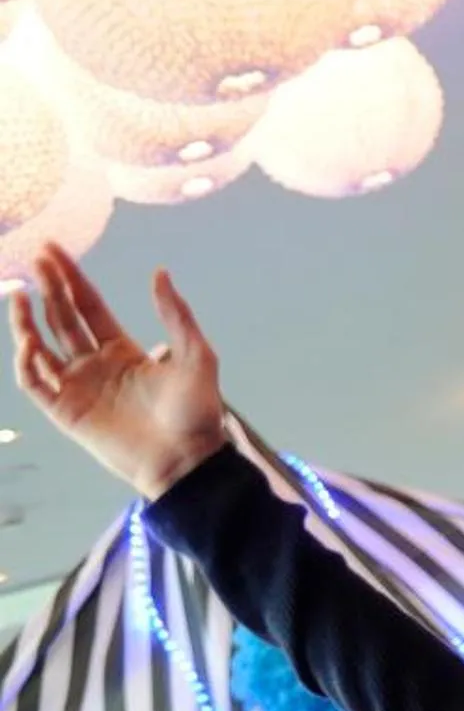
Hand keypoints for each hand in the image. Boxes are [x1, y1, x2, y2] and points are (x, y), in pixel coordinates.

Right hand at [10, 245, 228, 499]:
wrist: (187, 460)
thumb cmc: (197, 413)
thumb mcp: (197, 356)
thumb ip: (177, 315)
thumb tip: (159, 272)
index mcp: (123, 350)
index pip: (88, 306)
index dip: (70, 278)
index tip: (52, 250)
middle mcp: (96, 365)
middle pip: (63, 318)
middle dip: (49, 288)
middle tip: (36, 258)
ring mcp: (78, 388)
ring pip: (40, 348)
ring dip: (26, 321)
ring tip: (19, 294)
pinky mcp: (66, 413)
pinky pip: (35, 383)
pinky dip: (27, 362)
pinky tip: (31, 341)